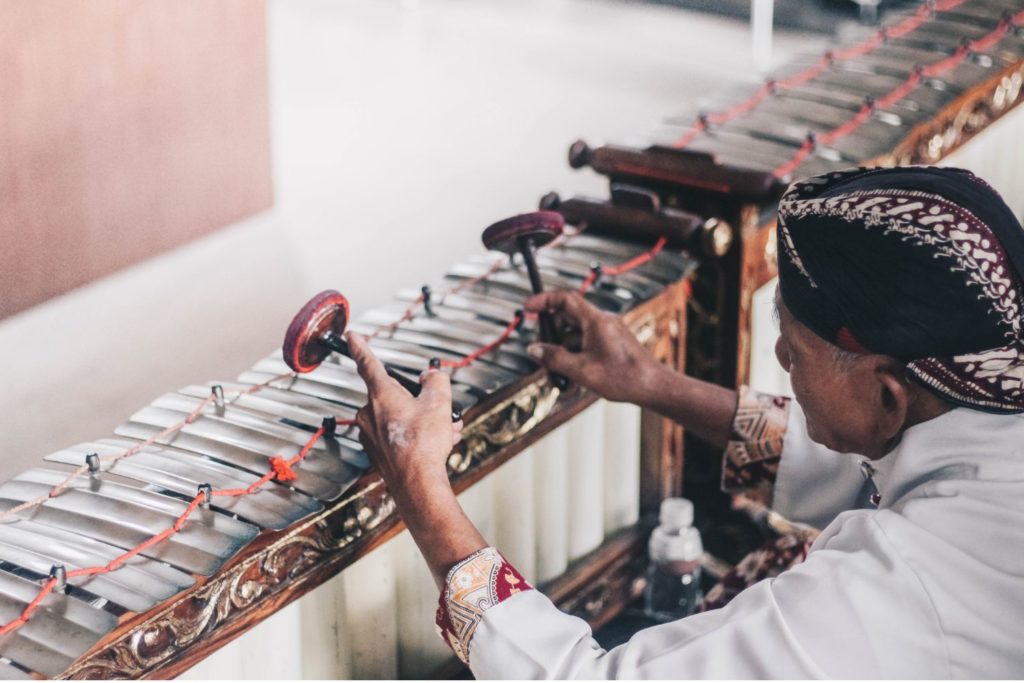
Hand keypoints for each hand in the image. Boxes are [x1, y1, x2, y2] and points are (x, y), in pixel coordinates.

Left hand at [348, 333, 484, 587]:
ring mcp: (370, 434)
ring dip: (423, 421)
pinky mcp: (377, 452)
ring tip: (445, 433)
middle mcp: (370, 412)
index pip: (368, 363)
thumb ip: (435, 380)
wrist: (417, 483)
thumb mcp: (439, 401)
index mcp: (381, 394)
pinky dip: (416, 437)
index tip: (351, 336)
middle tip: (439, 411)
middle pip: (395, 394)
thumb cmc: (424, 443)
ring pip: (401, 417)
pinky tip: (435, 447)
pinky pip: (398, 435)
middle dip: (420, 401)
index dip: (360, 346)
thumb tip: (430, 377)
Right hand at [523, 290, 658, 402]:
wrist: (653, 387)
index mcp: (596, 321)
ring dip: (562, 348)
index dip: (543, 300)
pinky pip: (585, 342)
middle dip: (551, 333)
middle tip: (542, 352)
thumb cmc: (624, 378)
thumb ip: (554, 358)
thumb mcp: (582, 371)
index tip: (527, 307)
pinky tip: (574, 375)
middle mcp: (602, 322)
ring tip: (559, 372)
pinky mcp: (611, 343)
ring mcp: (607, 332)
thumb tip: (533, 349)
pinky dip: (575, 354)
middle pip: (567, 317)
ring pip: (575, 332)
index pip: (565, 299)